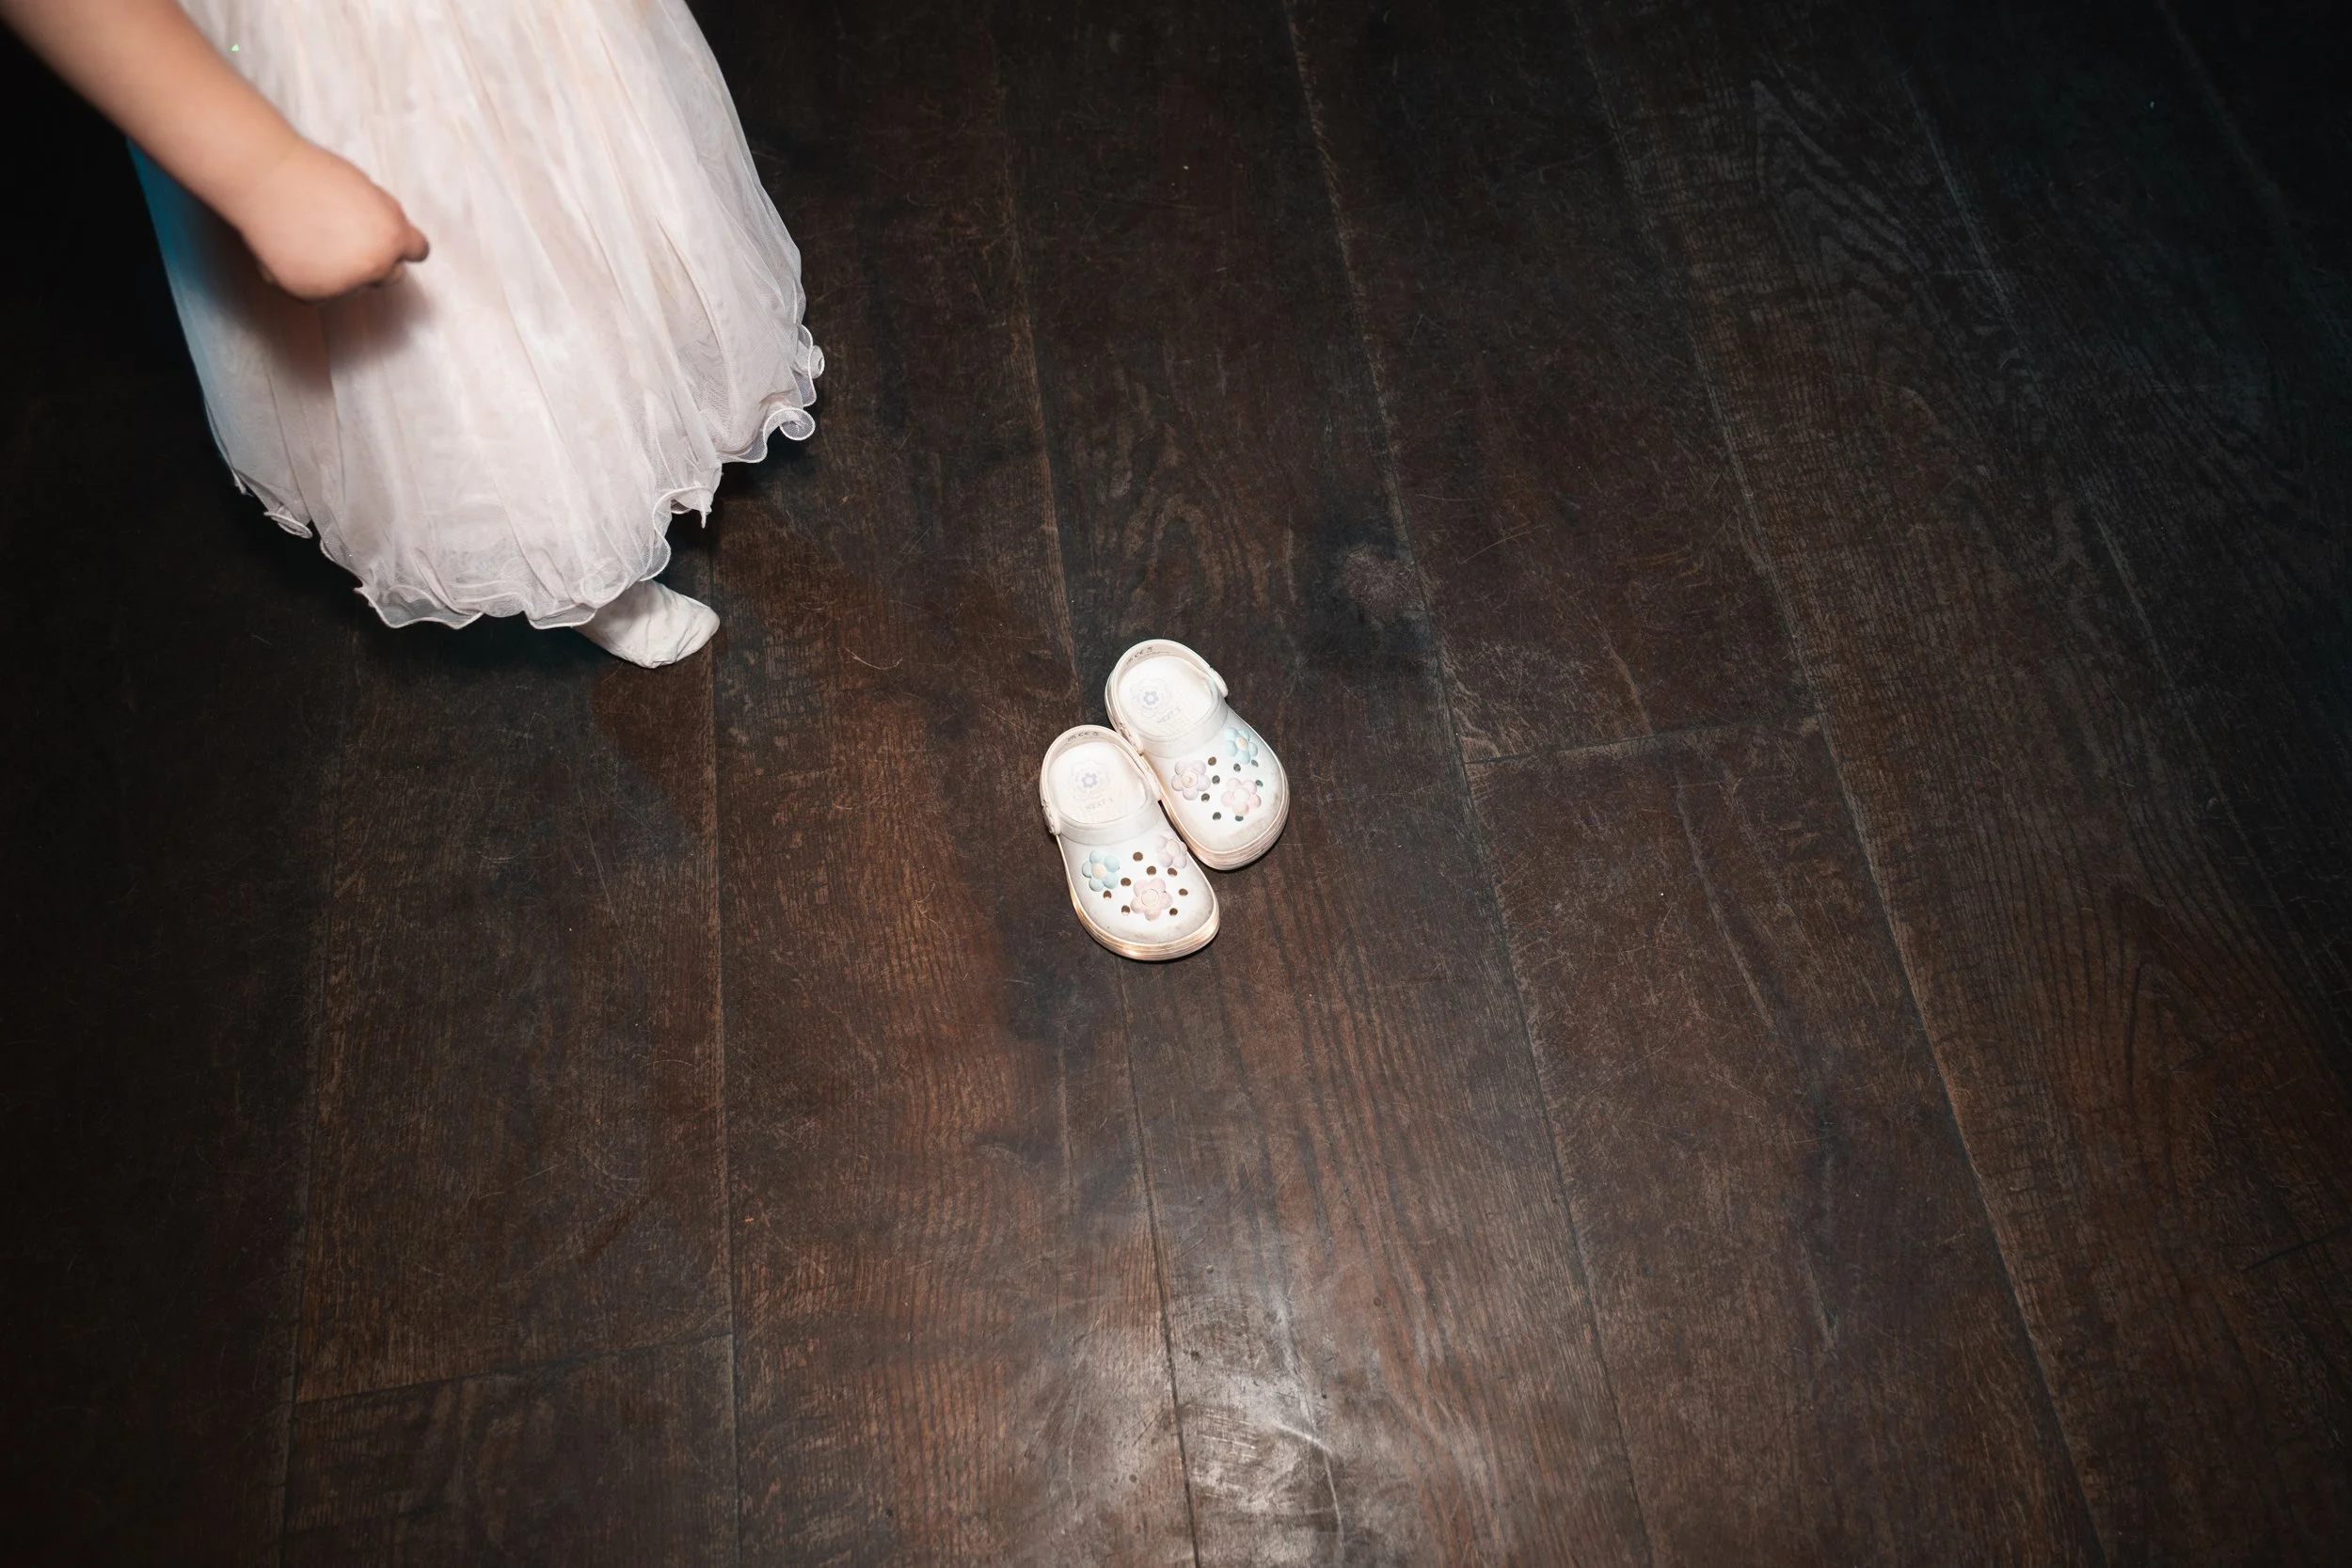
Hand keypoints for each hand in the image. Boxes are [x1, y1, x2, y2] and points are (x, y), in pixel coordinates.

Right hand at [226, 139, 430, 301]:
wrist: (264, 178)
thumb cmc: (311, 175)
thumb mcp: (367, 190)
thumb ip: (387, 218)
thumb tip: (398, 239)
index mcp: (393, 237)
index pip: (417, 252)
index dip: (403, 245)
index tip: (393, 245)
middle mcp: (374, 266)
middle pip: (389, 276)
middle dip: (375, 262)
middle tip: (345, 239)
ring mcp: (343, 284)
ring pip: (351, 287)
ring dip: (340, 272)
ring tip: (311, 237)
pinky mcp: (310, 294)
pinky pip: (319, 295)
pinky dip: (309, 279)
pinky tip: (293, 251)